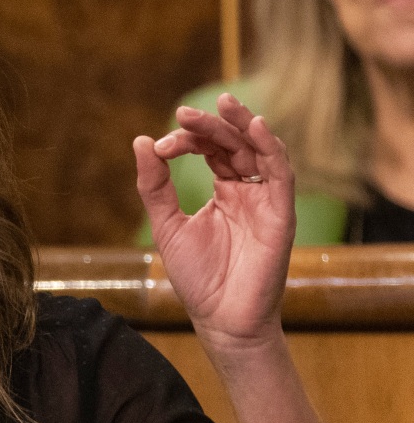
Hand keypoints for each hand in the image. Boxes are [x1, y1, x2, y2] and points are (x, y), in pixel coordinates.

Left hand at [133, 94, 295, 353]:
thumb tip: (140, 140)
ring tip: (223, 104)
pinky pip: (281, 175)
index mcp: (224, 191)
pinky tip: (255, 128)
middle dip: (211, 125)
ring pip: (261, 151)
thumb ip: (155, 185)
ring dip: (243, 125)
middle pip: (235, 144)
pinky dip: (271, 150)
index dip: (187, 141)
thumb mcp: (167, 224)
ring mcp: (266, 201)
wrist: (220, 318)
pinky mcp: (281, 215)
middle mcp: (248, 191)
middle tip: (184, 112)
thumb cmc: (197, 277)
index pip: (209, 150)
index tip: (160, 146)